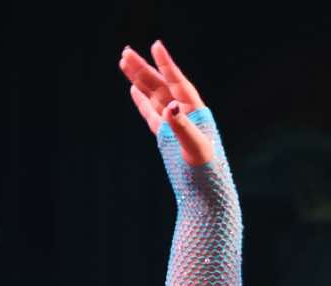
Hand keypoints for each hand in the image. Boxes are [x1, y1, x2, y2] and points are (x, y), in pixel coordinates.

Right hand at [119, 39, 215, 165]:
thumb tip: (169, 106)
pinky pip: (151, 114)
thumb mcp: (196, 147)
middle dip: (144, 69)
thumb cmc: (207, 172)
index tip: (155, 45)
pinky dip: (142, 102)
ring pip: (153, 97)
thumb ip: (182, 126)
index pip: (178, 83)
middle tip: (126, 52)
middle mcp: (184, 114)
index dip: (166, 65)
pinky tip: (133, 89)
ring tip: (124, 62)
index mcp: (196, 112)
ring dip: (139, 80)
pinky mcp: (165, 137)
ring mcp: (173, 125)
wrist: (205, 195)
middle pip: (161, 86)